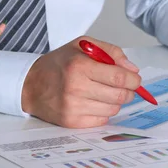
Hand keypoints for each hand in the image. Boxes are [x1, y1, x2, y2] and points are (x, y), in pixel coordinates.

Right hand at [21, 36, 141, 127]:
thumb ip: (111, 52)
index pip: (119, 78)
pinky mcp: (71, 122)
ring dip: (116, 101)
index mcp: (80, 65)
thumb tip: (132, 69)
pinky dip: (104, 111)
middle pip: (119, 96)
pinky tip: (95, 102)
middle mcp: (76, 87)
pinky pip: (102, 120)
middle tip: (126, 87)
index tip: (135, 79)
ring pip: (113, 109)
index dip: (134, 80)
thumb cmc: (60, 63)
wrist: (31, 84)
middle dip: (129, 91)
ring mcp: (73, 107)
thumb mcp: (83, 45)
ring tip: (106, 92)